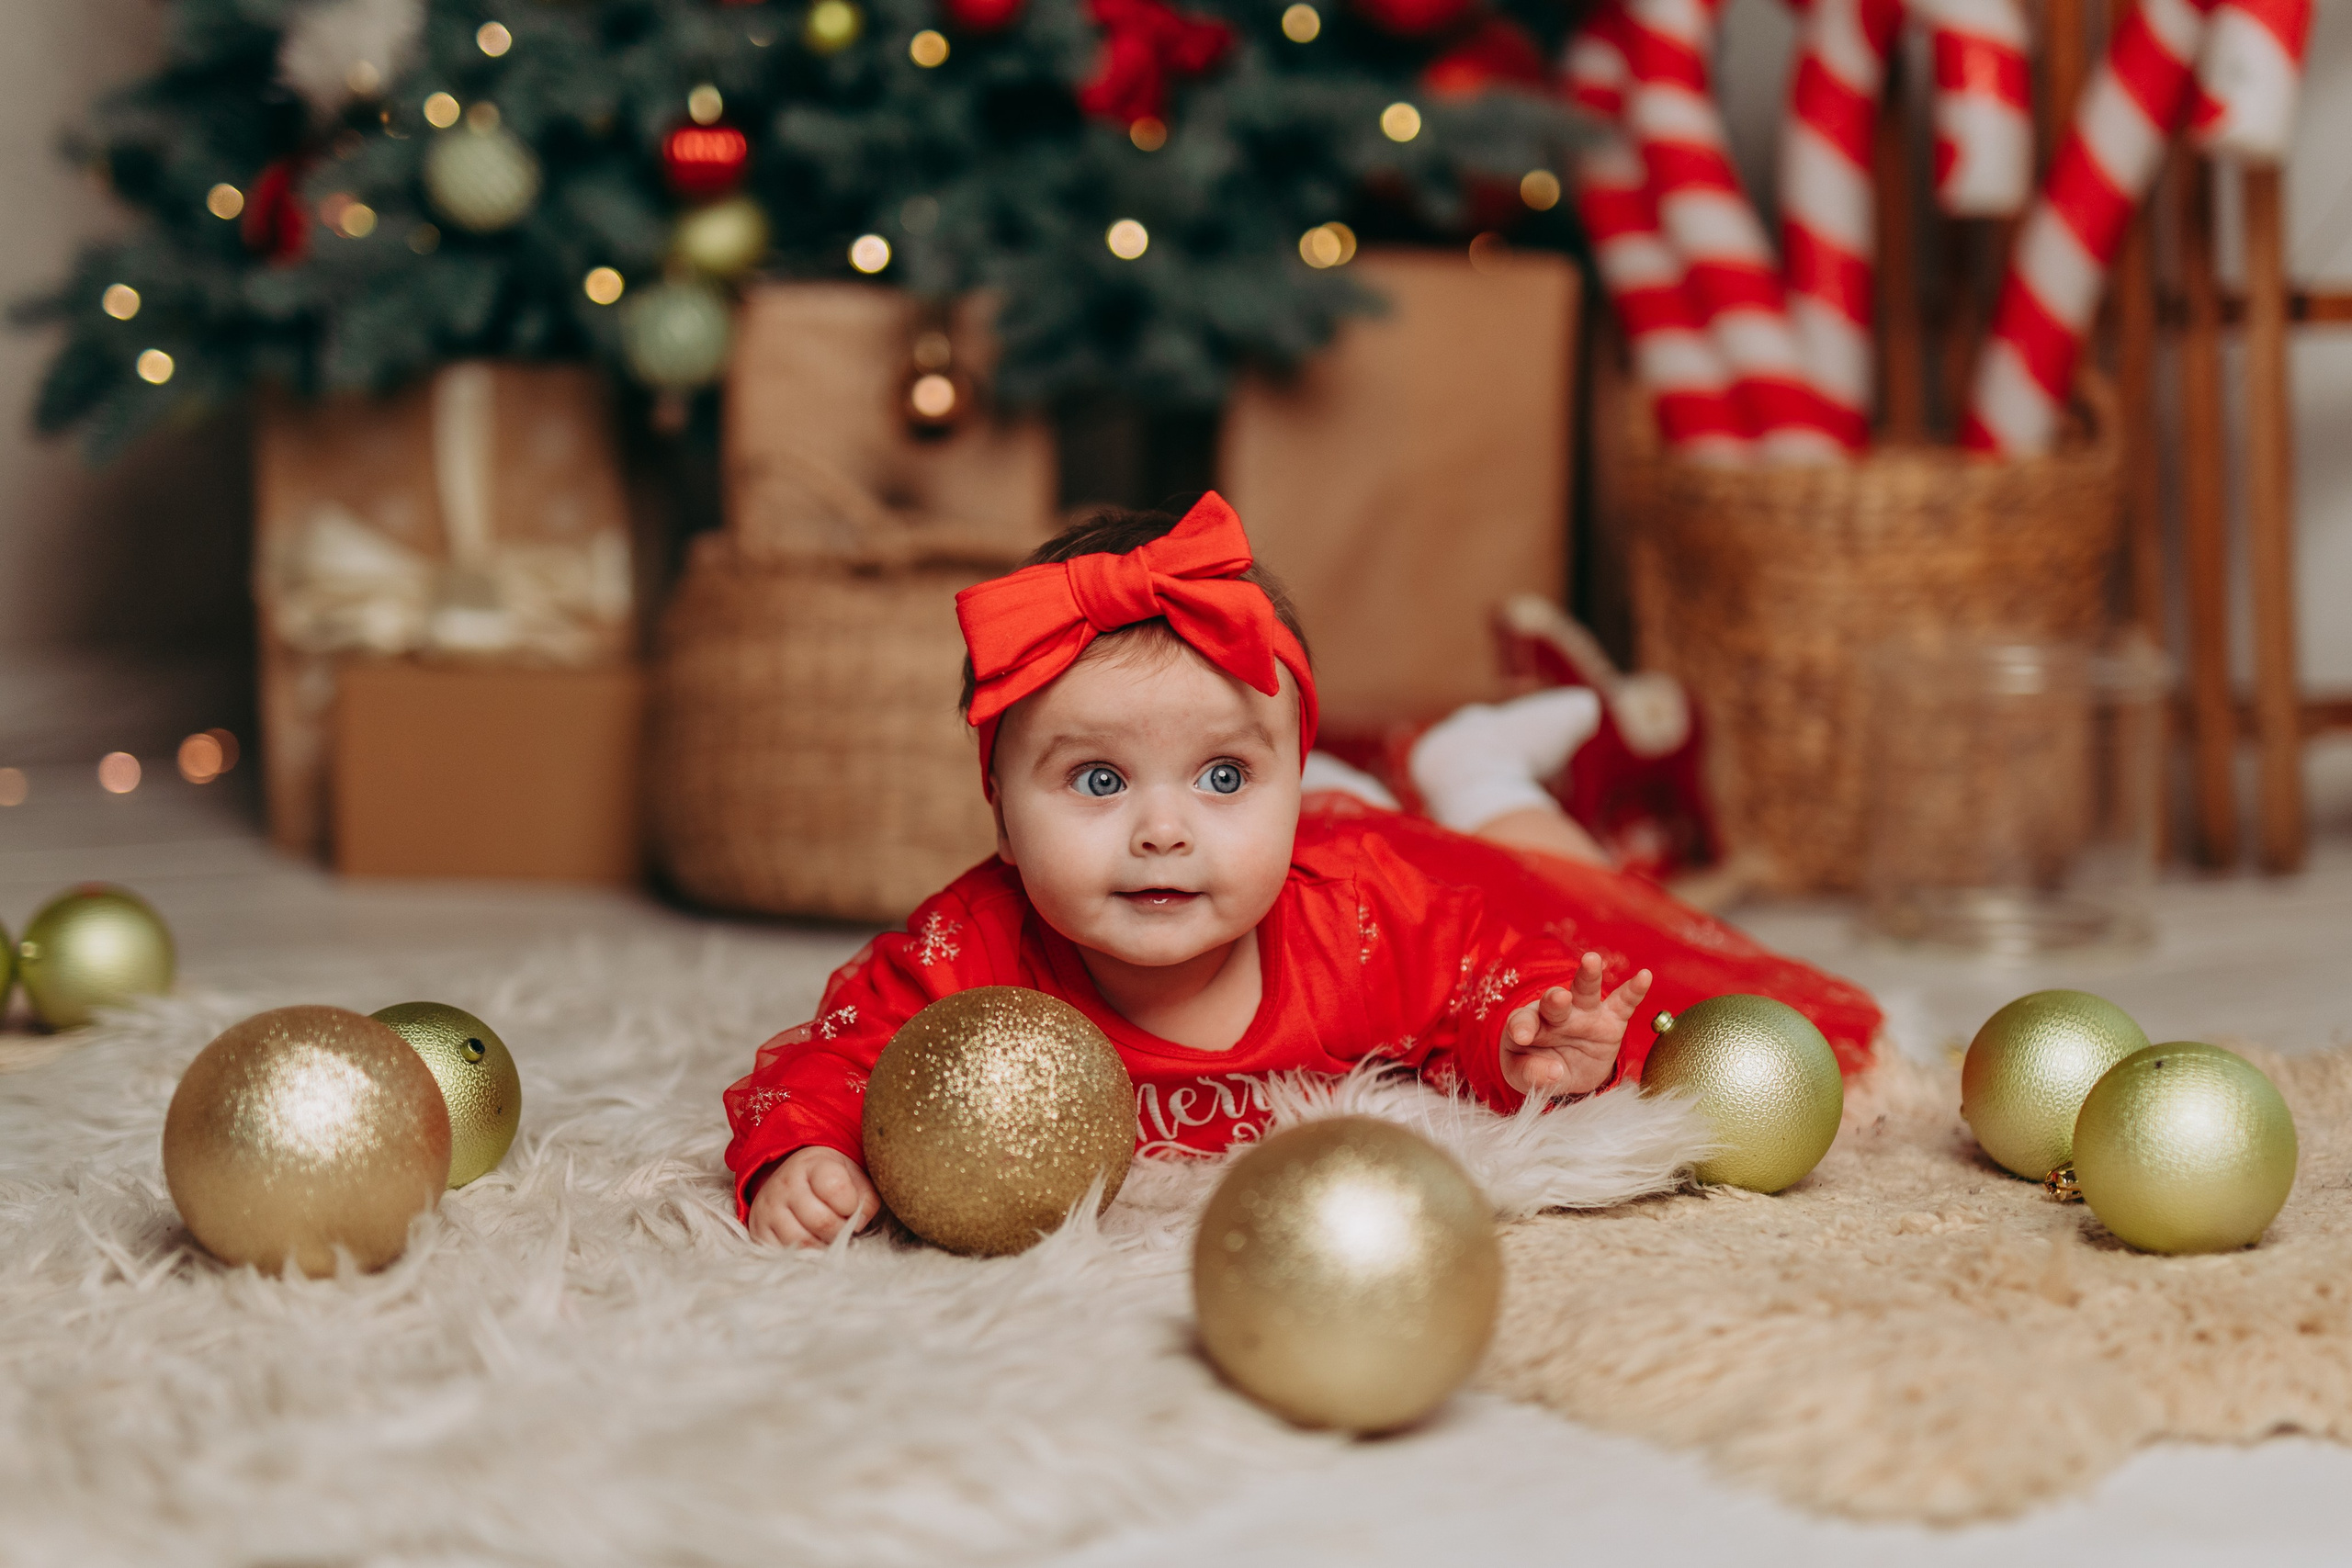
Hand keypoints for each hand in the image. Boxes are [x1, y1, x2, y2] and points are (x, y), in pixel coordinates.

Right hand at [747, 1146, 880, 1247]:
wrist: (793, 1178)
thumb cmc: (830, 1180)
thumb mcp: (854, 1178)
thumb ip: (866, 1199)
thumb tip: (858, 1224)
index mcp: (812, 1164)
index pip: (835, 1188)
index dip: (851, 1205)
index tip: (852, 1207)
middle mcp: (785, 1184)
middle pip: (821, 1221)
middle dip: (840, 1231)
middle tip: (843, 1228)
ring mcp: (768, 1208)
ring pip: (803, 1242)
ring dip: (823, 1246)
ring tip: (828, 1237)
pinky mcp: (758, 1231)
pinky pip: (784, 1254)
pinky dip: (803, 1256)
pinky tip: (811, 1244)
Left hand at [1500, 952, 1652, 1097]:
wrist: (1565, 1074)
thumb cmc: (1536, 1067)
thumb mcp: (1522, 1075)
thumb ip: (1528, 1073)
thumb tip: (1554, 1072)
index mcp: (1529, 1023)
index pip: (1522, 1022)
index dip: (1521, 1028)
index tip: (1521, 1037)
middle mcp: (1557, 1014)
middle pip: (1554, 1001)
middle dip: (1556, 999)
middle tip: (1559, 998)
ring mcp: (1585, 1014)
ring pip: (1585, 991)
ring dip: (1588, 976)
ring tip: (1591, 960)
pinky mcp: (1611, 1020)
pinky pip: (1624, 1003)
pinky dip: (1634, 990)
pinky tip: (1644, 976)